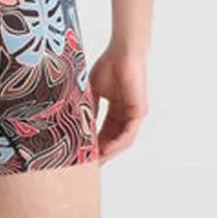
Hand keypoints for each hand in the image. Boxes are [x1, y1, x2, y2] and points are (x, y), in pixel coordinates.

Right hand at [88, 46, 147, 162]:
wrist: (122, 53)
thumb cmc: (109, 65)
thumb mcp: (92, 92)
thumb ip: (88, 109)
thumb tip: (76, 125)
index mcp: (117, 110)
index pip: (105, 133)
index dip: (94, 144)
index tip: (82, 154)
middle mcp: (127, 115)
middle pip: (114, 140)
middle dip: (101, 153)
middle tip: (87, 164)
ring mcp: (134, 114)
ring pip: (122, 140)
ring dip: (109, 152)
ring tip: (95, 161)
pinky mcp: (139, 112)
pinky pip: (128, 133)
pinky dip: (117, 143)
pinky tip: (106, 149)